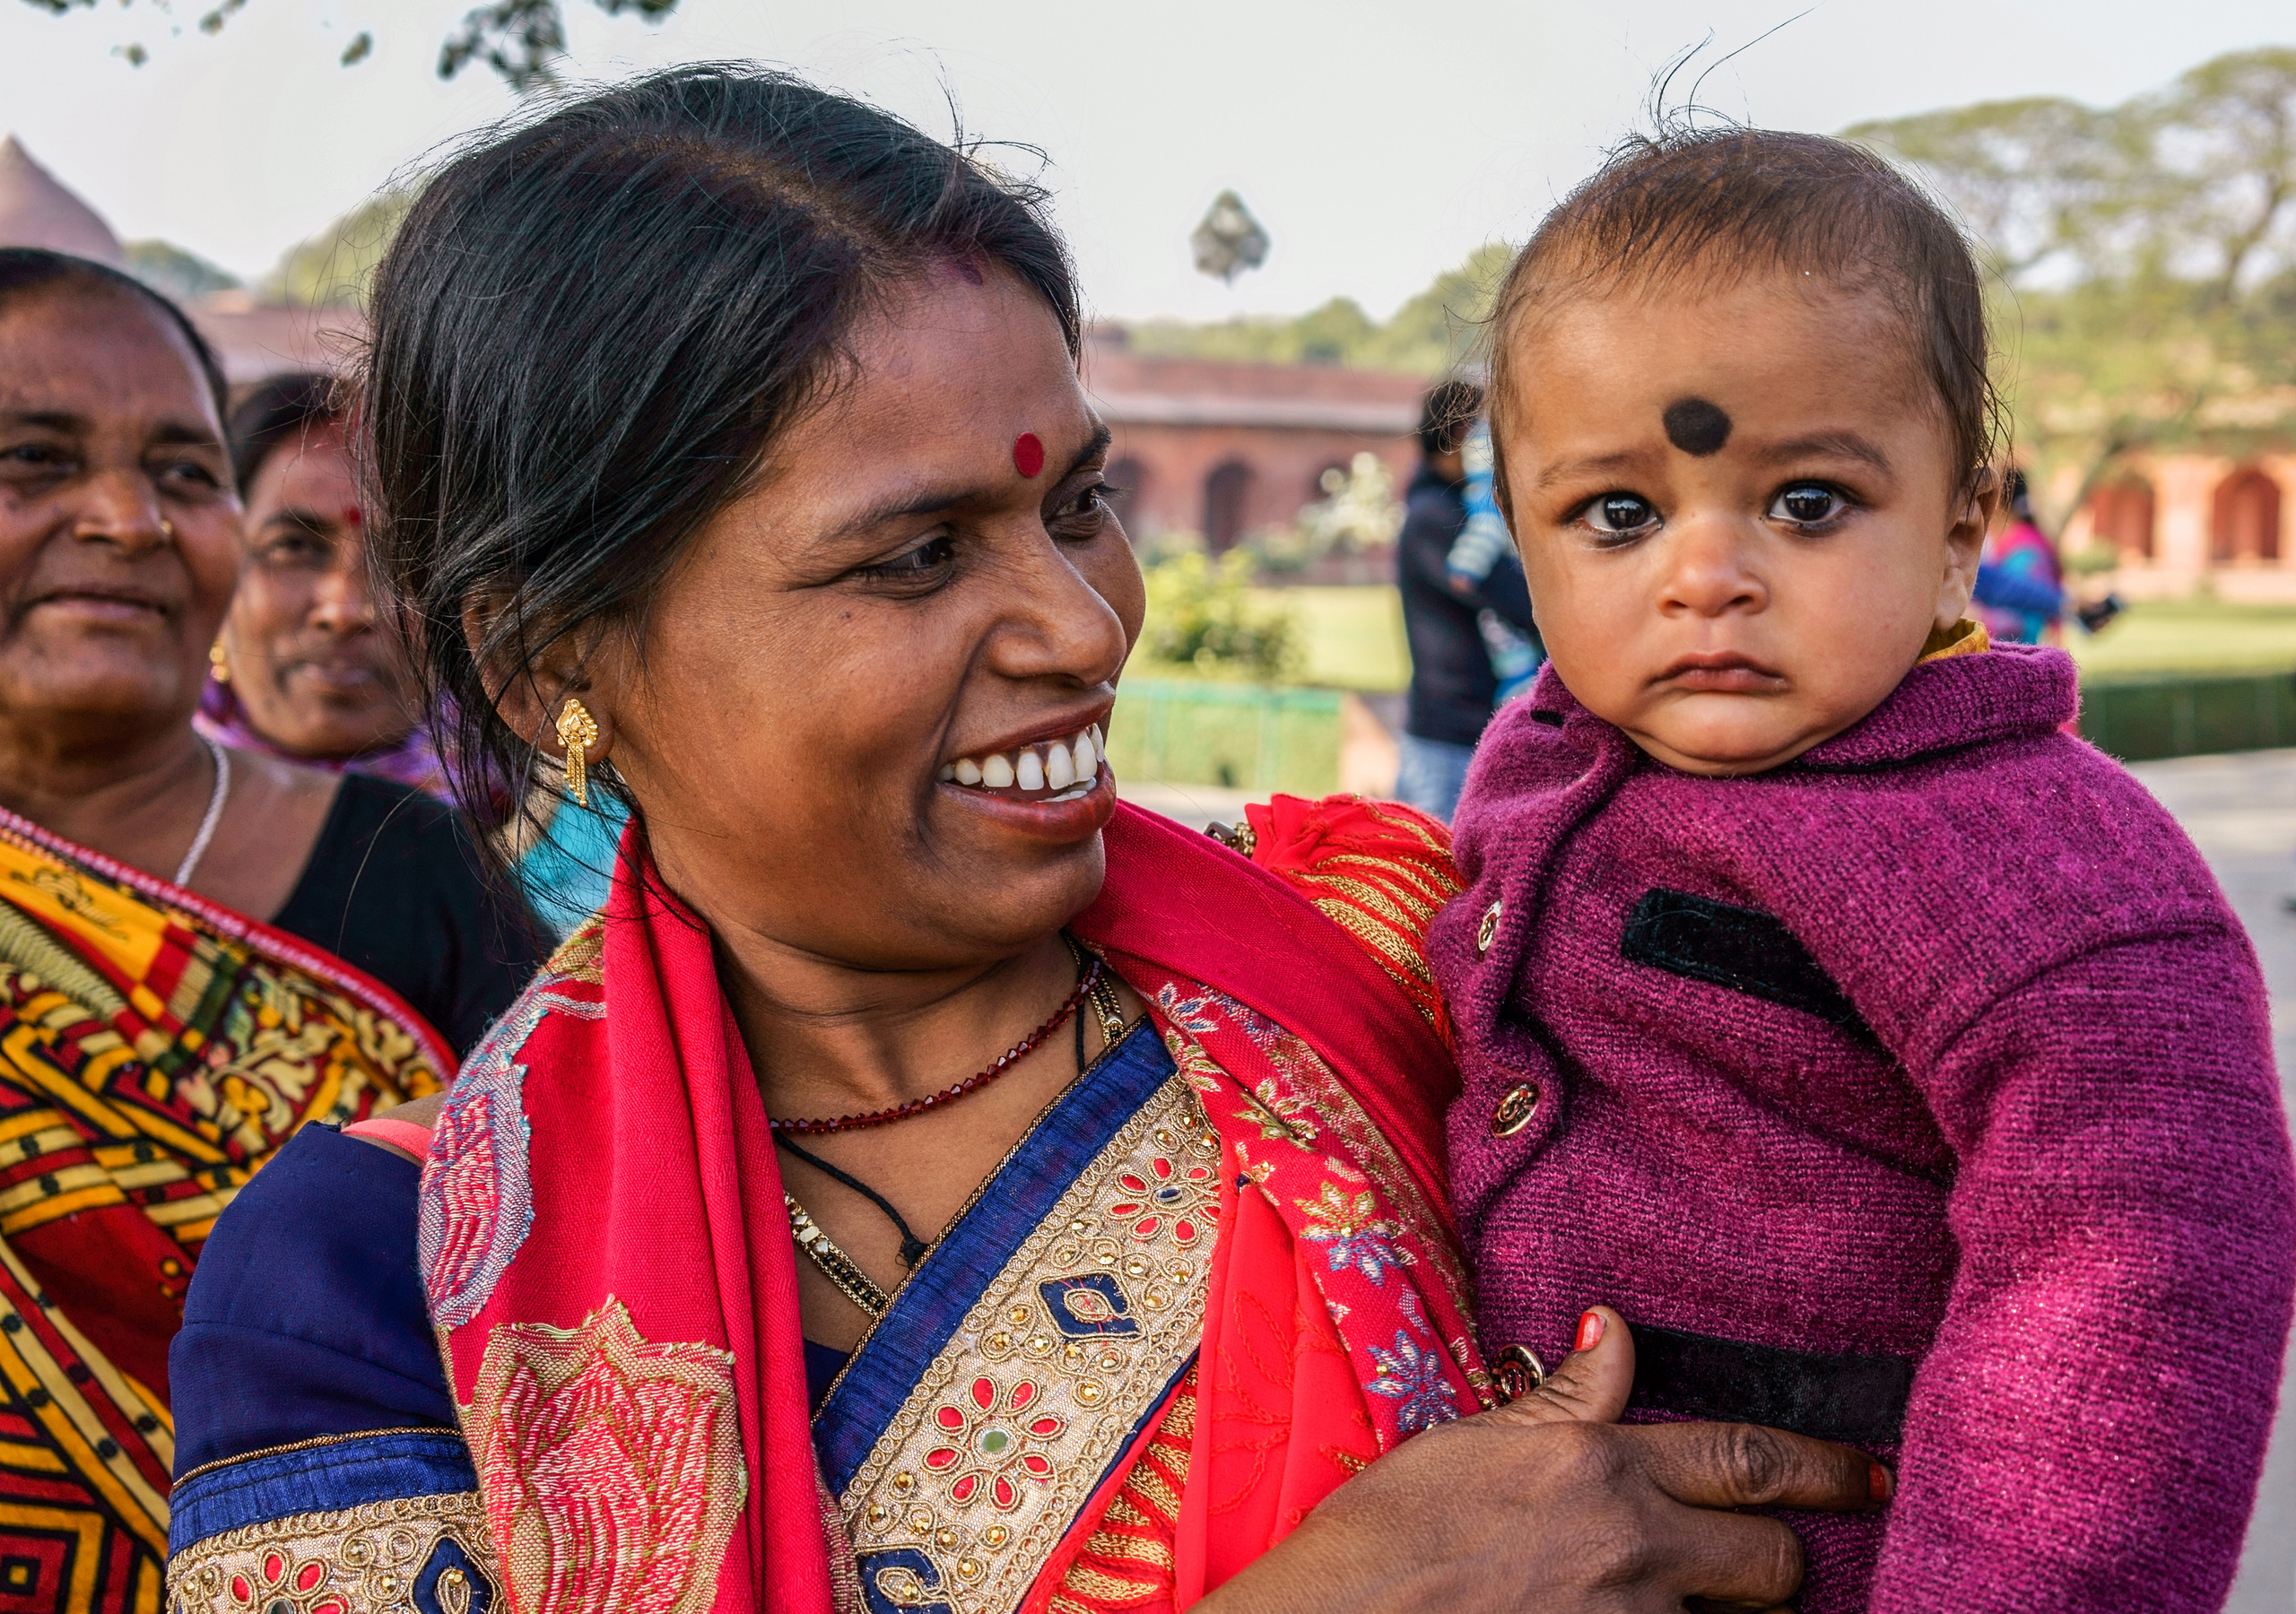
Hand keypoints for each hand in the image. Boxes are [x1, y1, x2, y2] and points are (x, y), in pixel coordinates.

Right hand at [1199, 1308, 1885, 1613]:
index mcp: (1597, 1471)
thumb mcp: (1466, 1444)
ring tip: (1688, 1602)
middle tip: (1782, 1559)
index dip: (1821, 1465)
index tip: (1866, 1474)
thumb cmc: (1378, 1539)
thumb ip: (1560, 1400)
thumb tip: (1610, 1328)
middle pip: (1773, 1559)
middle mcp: (1632, 1551)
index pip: (1743, 1457)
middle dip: (1787, 1559)